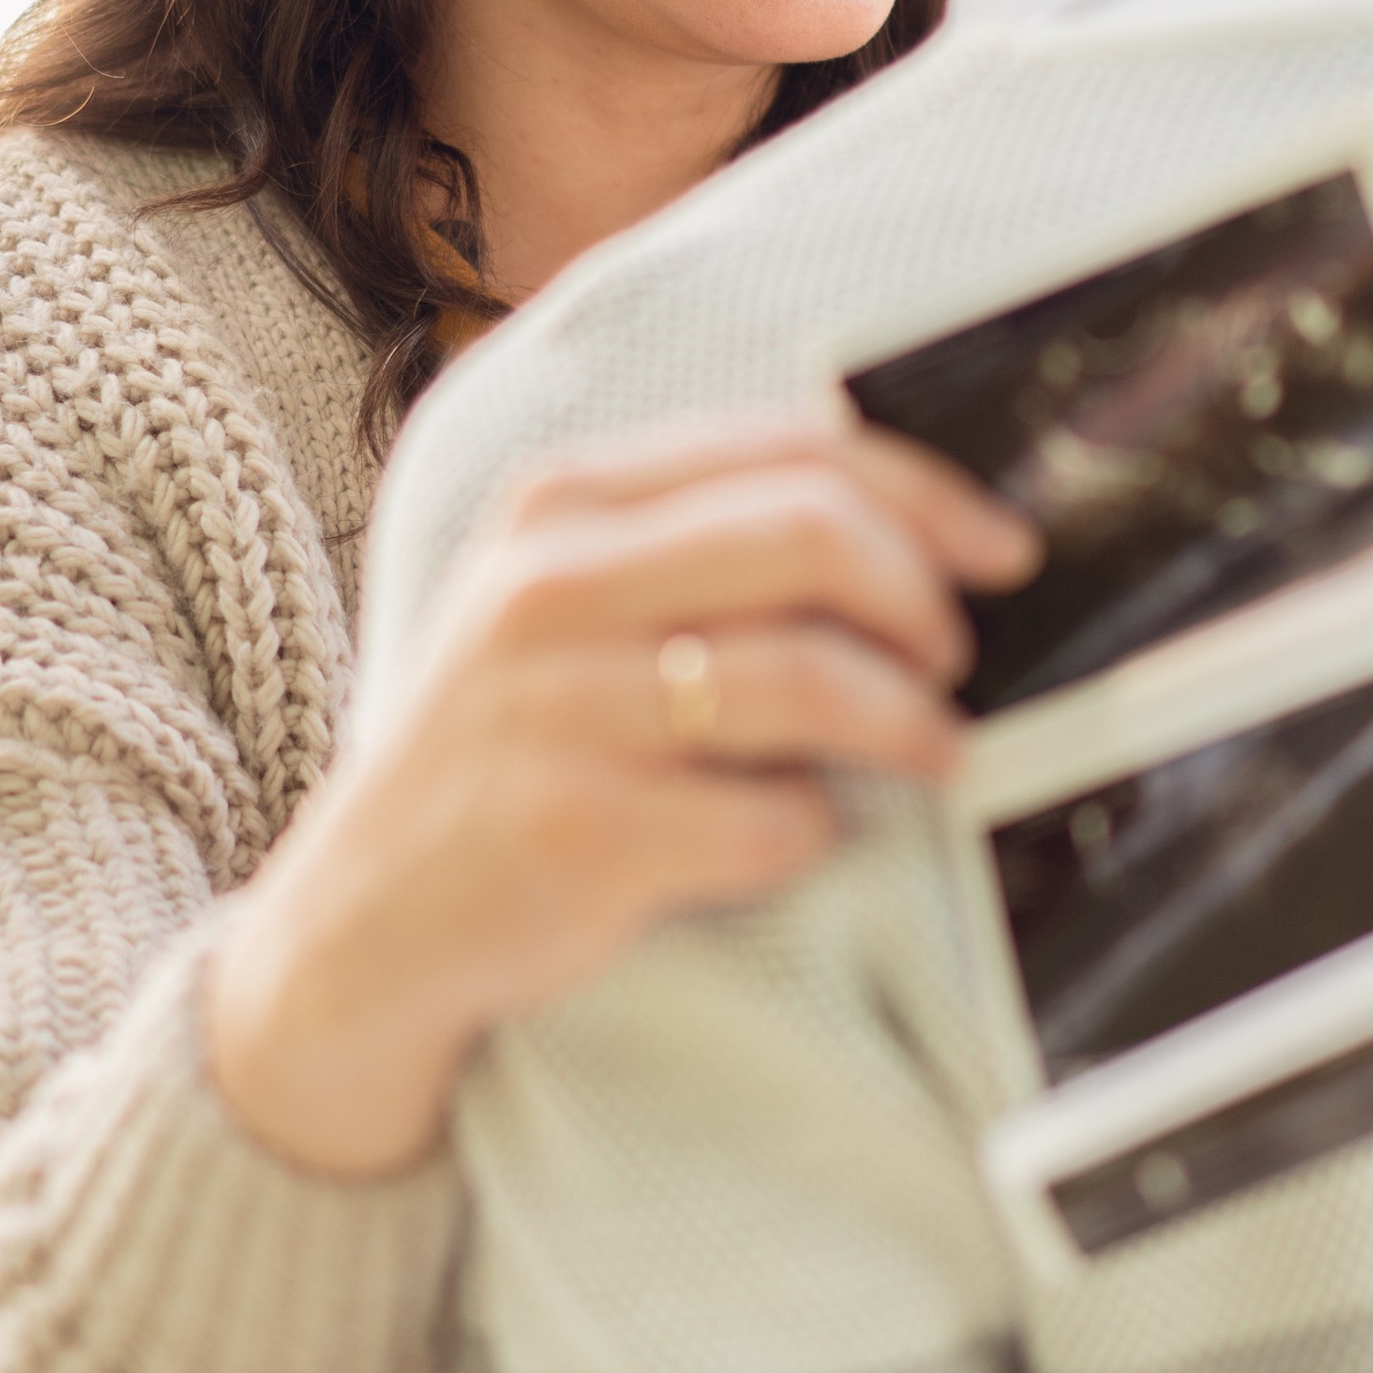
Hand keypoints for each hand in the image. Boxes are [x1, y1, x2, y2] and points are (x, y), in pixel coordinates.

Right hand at [207, 423, 1037, 1178]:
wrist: (368, 922)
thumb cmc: (515, 749)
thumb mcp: (565, 602)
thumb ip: (698, 540)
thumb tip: (911, 526)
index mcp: (563, 500)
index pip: (791, 449)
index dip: (929, 496)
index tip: (1004, 553)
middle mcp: (551, 585)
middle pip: (813, 537)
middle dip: (923, 602)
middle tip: (955, 661)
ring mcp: (559, 708)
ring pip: (810, 679)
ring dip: (910, 724)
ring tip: (937, 754)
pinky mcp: (580, 830)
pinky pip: (773, 819)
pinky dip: (816, 832)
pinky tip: (795, 836)